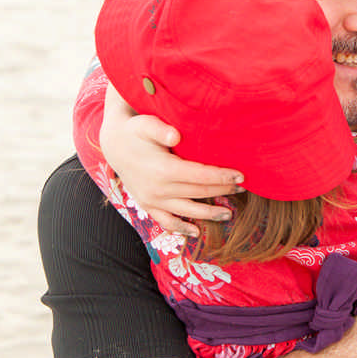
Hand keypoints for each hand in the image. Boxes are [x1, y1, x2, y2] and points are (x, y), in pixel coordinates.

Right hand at [99, 84, 242, 237]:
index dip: (222, 177)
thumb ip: (161, 130)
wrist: (113, 144)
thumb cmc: (135, 130)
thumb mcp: (146, 124)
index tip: (242, 177)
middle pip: (199, 192)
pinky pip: (166, 222)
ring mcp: (152, 200)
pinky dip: (181, 228)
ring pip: (187, 211)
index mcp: (163, 169)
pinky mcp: (147, 205)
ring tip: (229, 215)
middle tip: (243, 189)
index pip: (201, 176)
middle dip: (223, 191)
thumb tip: (176, 136)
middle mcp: (159, 189)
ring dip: (209, 214)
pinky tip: (196, 232)